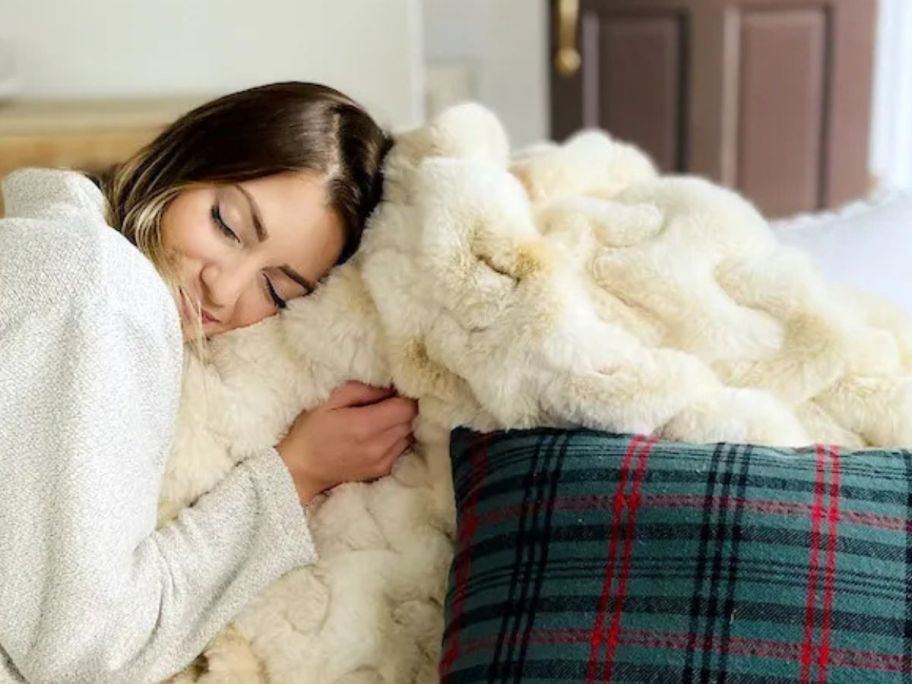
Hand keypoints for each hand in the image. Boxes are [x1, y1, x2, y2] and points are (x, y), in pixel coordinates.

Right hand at [275, 381, 417, 503]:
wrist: (301, 470)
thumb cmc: (311, 430)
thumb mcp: (329, 400)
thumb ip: (362, 390)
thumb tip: (389, 388)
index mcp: (365, 425)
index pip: (407, 408)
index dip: (404, 396)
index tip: (394, 390)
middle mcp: (378, 446)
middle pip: (410, 421)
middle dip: (403, 408)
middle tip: (388, 401)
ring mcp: (382, 461)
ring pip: (408, 435)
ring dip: (401, 424)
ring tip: (383, 418)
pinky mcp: (381, 471)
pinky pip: (401, 449)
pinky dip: (397, 438)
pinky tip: (380, 434)